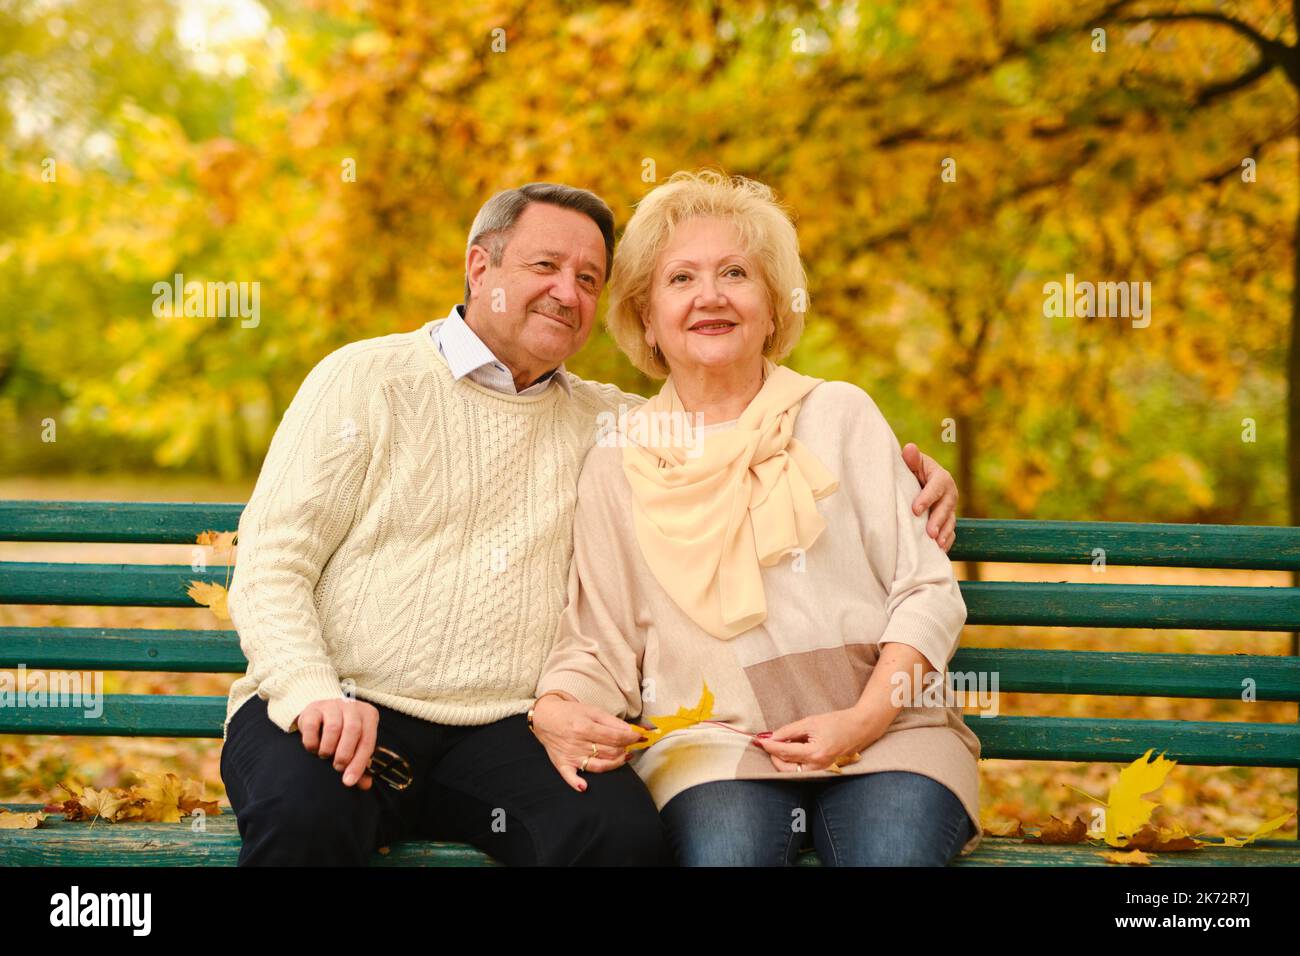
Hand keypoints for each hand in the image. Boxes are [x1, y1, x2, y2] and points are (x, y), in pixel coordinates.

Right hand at [297, 698, 378, 789]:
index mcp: (368, 716)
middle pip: (353, 731)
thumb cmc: (343, 731)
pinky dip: (312, 742)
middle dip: (345, 754)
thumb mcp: (355, 744)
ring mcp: (332, 705)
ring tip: (325, 755)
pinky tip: (313, 748)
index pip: (368, 741)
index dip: (359, 763)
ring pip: (333, 728)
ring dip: (328, 748)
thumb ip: (360, 762)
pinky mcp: (313, 708)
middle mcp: (352, 707)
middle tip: (337, 767)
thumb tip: (365, 785)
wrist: (321, 712)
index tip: (349, 781)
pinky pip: (312, 727)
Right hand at [531, 693, 645, 792]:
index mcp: (586, 726)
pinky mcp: (562, 764)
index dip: (632, 737)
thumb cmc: (572, 713)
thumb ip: (612, 722)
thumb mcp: (593, 711)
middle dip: (625, 749)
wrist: (545, 717)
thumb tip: (631, 731)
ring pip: (598, 765)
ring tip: (624, 757)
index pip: (615, 736)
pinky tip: (584, 787)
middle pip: (610, 751)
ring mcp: (570, 755)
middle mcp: (578, 742)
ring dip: (615, 764)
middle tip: (632, 745)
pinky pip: (570, 776)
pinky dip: (576, 783)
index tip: (642, 736)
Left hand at [753, 707, 887, 772]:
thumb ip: (789, 731)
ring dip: (782, 759)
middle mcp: (818, 765)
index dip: (770, 746)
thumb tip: (772, 737)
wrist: (859, 728)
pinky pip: (801, 768)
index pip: (785, 753)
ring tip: (779, 743)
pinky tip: (790, 747)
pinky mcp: (822, 768)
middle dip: (774, 756)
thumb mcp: (811, 722)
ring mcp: (821, 769)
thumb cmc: (837, 722)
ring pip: (792, 770)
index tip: (759, 740)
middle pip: (786, 767)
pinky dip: (792, 760)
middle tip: (766, 743)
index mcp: (815, 753)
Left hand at [901, 442, 957, 551]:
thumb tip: (909, 448)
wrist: (920, 482)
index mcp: (941, 477)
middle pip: (946, 507)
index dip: (927, 498)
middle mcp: (949, 493)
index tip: (915, 510)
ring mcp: (950, 508)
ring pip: (950, 521)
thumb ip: (912, 459)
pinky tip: (940, 550)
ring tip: (936, 544)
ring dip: (944, 533)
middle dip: (938, 520)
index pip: (936, 487)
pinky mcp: (949, 520)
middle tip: (929, 533)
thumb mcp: (913, 464)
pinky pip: (951, 531)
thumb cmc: (914, 471)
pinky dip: (947, 541)